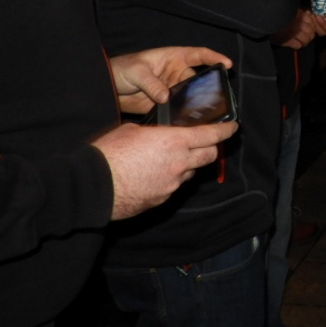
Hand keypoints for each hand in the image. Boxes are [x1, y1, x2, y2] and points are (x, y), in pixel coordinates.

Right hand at [93, 120, 239, 219]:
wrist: (93, 187)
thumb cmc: (109, 154)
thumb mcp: (131, 130)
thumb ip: (153, 132)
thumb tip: (156, 135)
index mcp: (174, 142)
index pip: (211, 135)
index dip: (225, 130)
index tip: (232, 127)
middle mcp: (180, 164)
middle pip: (209, 156)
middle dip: (212, 148)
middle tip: (207, 143)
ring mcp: (172, 184)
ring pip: (190, 172)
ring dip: (188, 164)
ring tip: (170, 158)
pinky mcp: (162, 199)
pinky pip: (174, 186)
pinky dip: (170, 179)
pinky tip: (154, 175)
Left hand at [110, 46, 232, 114]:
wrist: (107, 86)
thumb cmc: (122, 69)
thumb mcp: (136, 71)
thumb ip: (151, 83)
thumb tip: (166, 97)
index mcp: (173, 58)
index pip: (199, 55)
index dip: (214, 58)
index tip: (227, 65)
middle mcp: (177, 73)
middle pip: (198, 79)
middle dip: (208, 88)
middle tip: (215, 98)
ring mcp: (173, 89)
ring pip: (191, 96)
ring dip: (196, 103)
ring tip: (204, 112)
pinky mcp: (166, 104)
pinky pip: (179, 108)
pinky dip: (184, 114)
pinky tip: (187, 121)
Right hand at [271, 9, 317, 49]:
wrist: (264, 17)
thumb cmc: (277, 13)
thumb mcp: (290, 9)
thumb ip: (300, 11)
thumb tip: (308, 14)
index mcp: (301, 15)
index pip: (313, 24)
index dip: (312, 27)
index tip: (308, 28)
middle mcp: (299, 24)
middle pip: (311, 33)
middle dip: (309, 36)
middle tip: (304, 37)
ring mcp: (294, 32)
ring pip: (306, 40)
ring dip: (304, 42)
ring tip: (300, 41)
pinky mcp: (288, 40)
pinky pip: (298, 45)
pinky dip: (297, 45)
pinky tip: (293, 44)